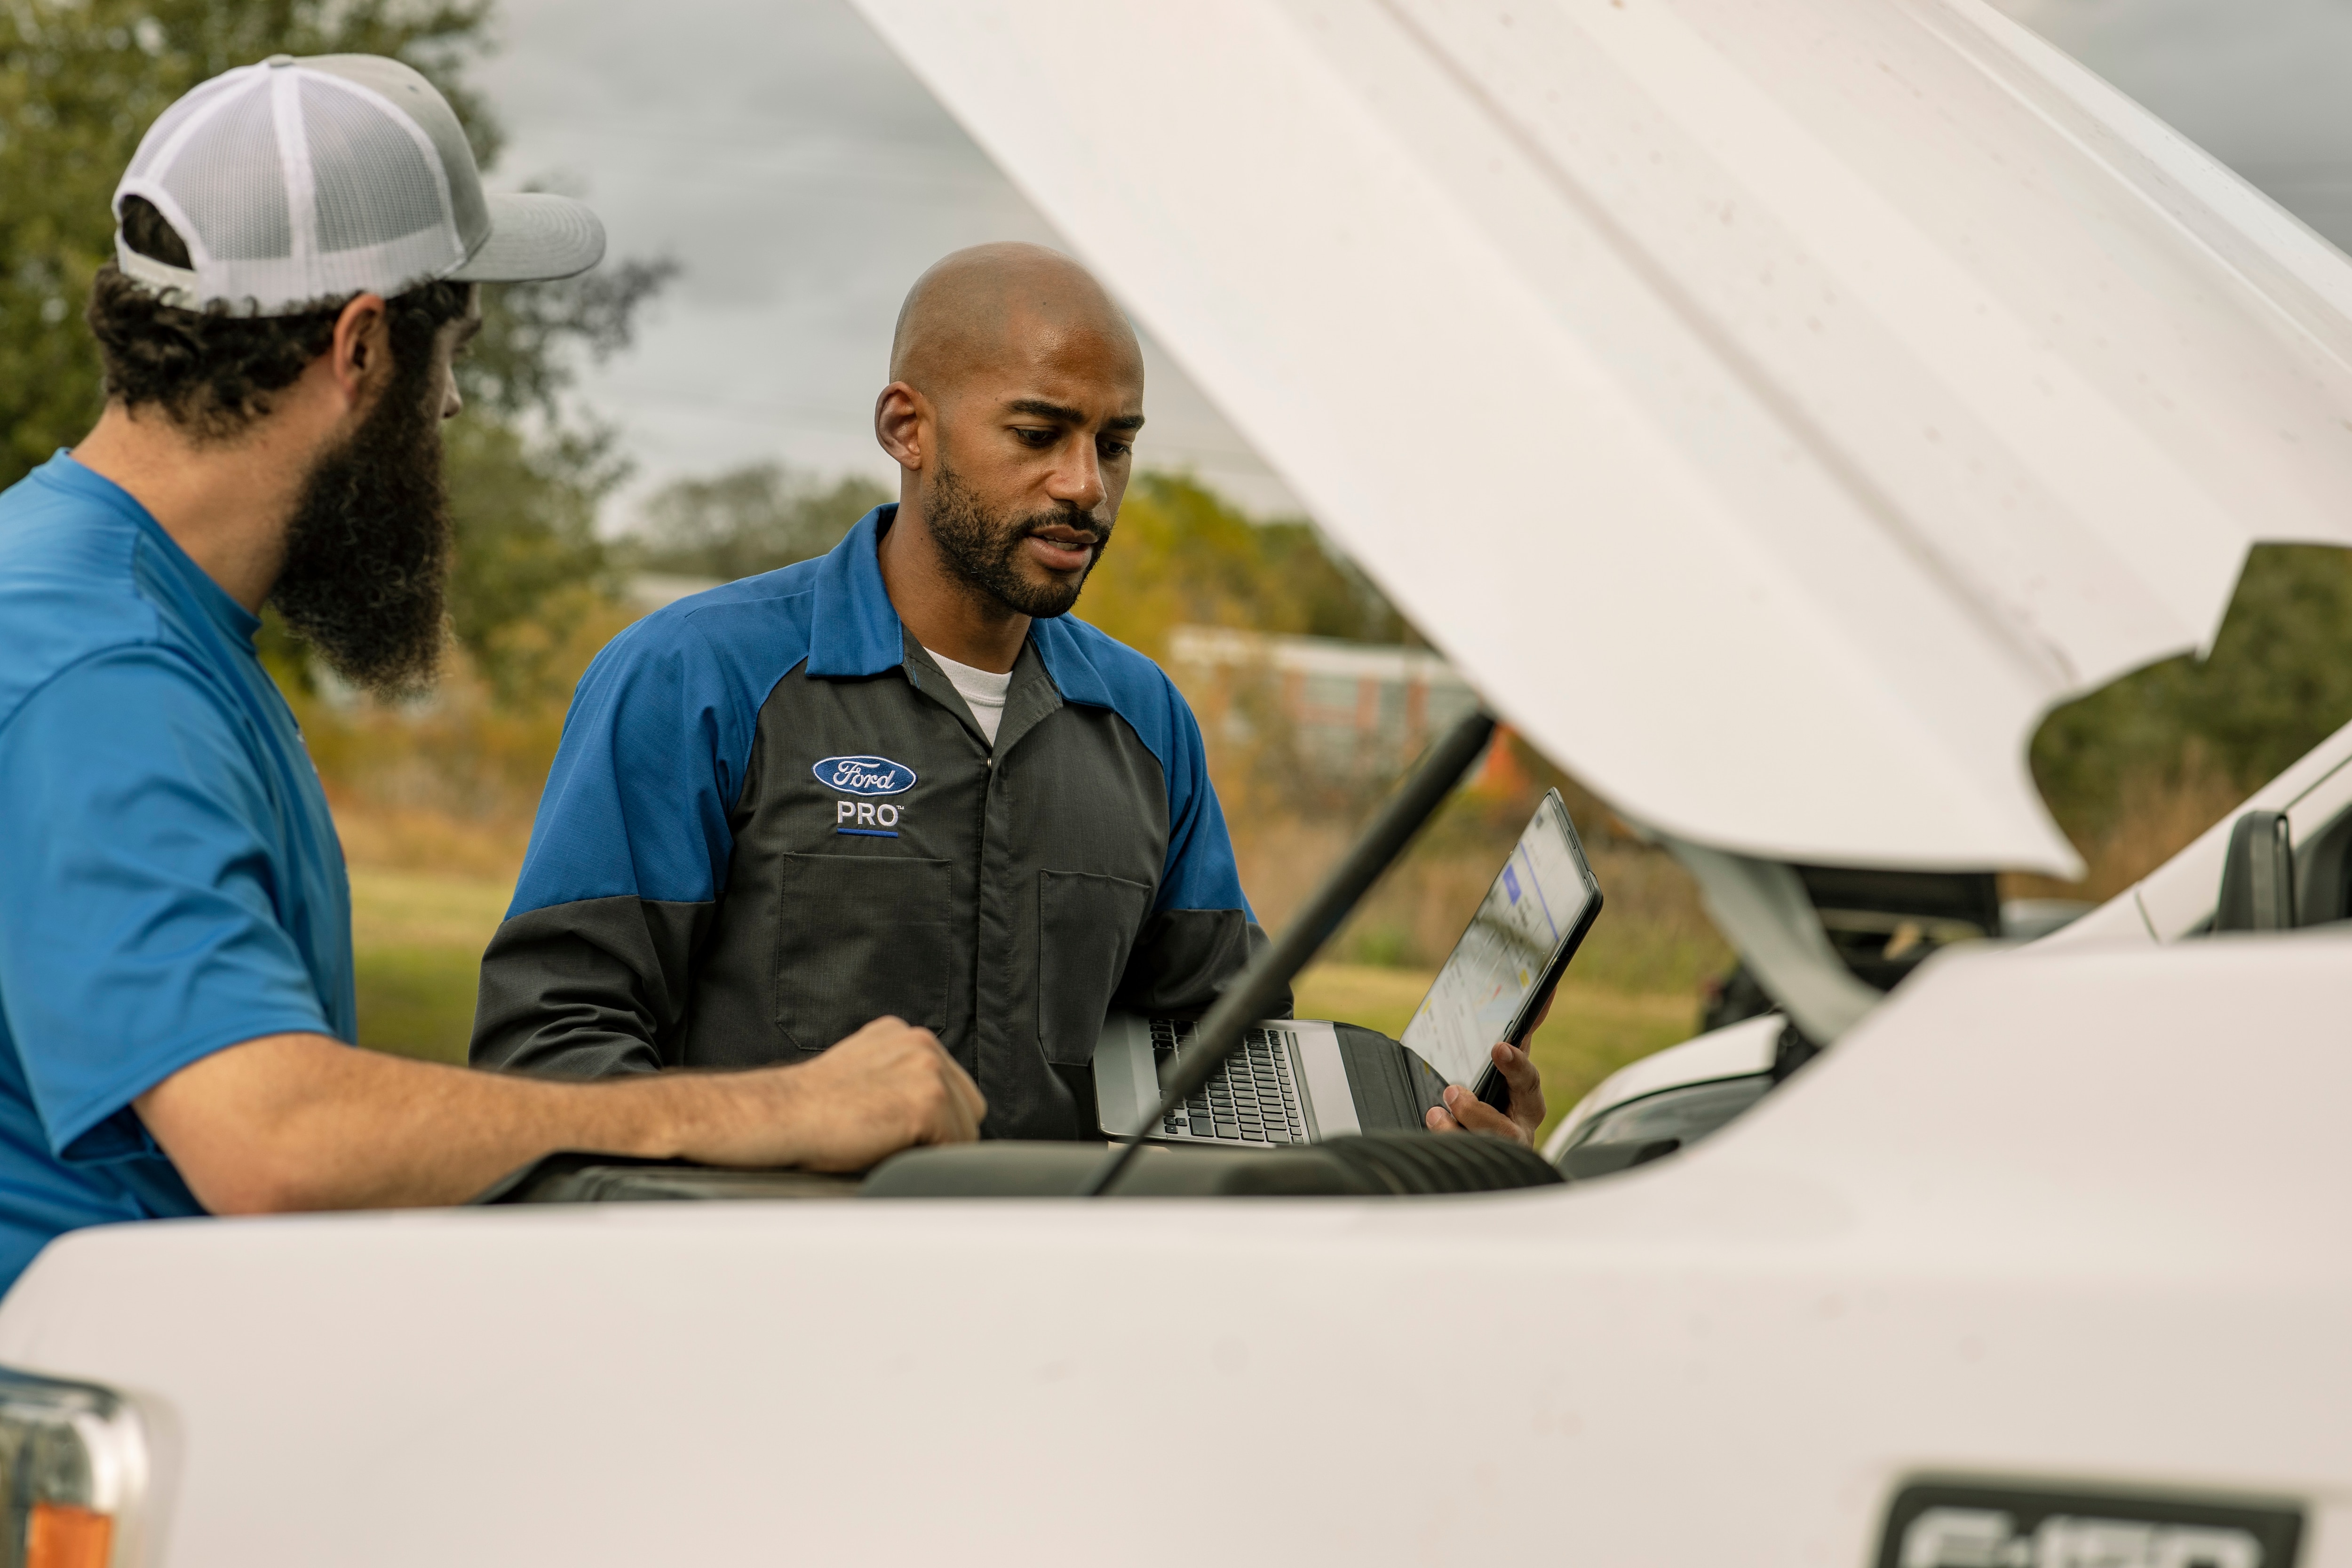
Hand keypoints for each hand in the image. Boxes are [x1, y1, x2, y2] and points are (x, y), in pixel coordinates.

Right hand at [689, 1016, 985, 1172]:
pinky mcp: (928, 1099)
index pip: (950, 1085)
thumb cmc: (808, 1108)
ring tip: (887, 1148)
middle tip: (898, 1147)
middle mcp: (920, 1042)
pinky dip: (930, 1160)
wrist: (778, 1116)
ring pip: (966, 1128)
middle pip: (967, 1104)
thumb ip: (895, 1078)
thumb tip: (924, 1114)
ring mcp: (928, 1068)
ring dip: (935, 1148)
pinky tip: (891, 1153)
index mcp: (903, 1034)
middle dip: (944, 1132)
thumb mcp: (859, 1074)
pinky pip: (955, 1146)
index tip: (903, 1135)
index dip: (935, 1120)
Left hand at [1424, 992, 1550, 1146]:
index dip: (1515, 1064)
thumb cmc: (1499, 1094)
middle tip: (1452, 1091)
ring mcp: (1500, 1153)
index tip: (1499, 1047)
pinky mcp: (1483, 1165)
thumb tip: (1547, 990)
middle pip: (1506, 1128)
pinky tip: (1433, 1126)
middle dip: (1479, 1112)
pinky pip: (1463, 1160)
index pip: (1527, 1080)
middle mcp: (1518, 1129)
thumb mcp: (1504, 1065)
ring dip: (1457, 1131)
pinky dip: (1446, 1143)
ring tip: (1436, 1113)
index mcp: (1526, 1098)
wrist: (1488, 1144)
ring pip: (1481, 1150)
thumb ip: (1520, 1034)